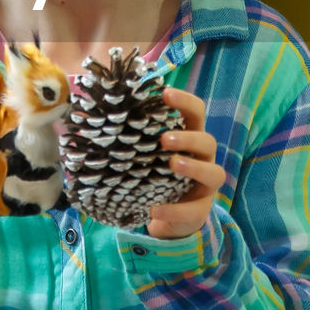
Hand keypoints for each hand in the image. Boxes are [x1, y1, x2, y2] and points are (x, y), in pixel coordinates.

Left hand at [146, 87, 225, 240]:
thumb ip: (134, 139)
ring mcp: (206, 185)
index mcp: (191, 138)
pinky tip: (154, 210)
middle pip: (208, 141)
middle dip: (187, 138)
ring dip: (193, 168)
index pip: (196, 113)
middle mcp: (204, 159)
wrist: (169, 216)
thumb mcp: (147, 156)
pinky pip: (194, 210)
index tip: (165, 93)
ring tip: (172, 165)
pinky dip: (174, 210)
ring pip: (214, 173)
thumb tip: (96, 117)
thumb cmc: (156, 176)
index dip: (184, 101)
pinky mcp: (202, 210)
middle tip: (164, 139)